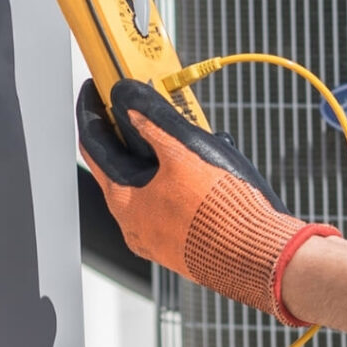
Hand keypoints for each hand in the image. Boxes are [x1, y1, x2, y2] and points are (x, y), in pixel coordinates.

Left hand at [77, 79, 339, 324]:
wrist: (254, 256)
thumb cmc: (219, 212)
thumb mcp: (184, 157)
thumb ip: (154, 127)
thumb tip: (129, 103)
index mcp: (123, 202)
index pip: (95, 149)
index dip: (92, 115)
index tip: (94, 91)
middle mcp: (132, 225)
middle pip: (119, 168)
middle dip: (129, 134)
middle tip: (138, 105)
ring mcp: (154, 238)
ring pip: (147, 188)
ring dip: (157, 158)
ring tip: (180, 135)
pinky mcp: (178, 245)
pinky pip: (168, 207)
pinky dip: (175, 183)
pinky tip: (199, 171)